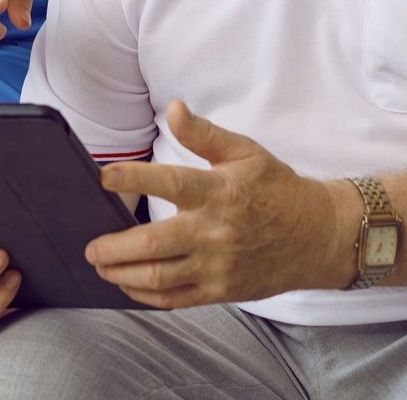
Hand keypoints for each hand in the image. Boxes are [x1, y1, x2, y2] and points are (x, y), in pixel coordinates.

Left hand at [85, 101, 345, 308]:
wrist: (316, 236)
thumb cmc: (276, 188)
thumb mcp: (245, 151)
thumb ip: (204, 134)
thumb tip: (172, 108)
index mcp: (220, 190)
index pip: (171, 182)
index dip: (135, 178)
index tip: (104, 177)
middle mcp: (216, 230)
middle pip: (155, 242)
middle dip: (115, 247)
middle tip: (90, 245)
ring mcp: (218, 265)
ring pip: (161, 275)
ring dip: (123, 274)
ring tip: (100, 265)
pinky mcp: (221, 290)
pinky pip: (176, 298)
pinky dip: (146, 295)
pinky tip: (127, 285)